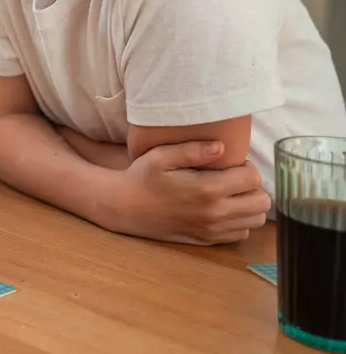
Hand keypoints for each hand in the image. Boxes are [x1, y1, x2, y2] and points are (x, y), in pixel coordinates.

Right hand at [110, 141, 270, 243]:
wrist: (125, 207)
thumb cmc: (142, 177)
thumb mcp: (162, 156)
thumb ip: (193, 150)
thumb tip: (222, 146)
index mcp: (207, 189)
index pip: (253, 179)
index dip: (247, 167)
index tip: (232, 164)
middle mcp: (215, 213)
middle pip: (262, 202)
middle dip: (253, 187)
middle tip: (234, 179)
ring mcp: (212, 229)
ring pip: (256, 220)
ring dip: (249, 205)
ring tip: (231, 194)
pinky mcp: (207, 240)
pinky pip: (240, 234)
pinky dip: (239, 221)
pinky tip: (222, 209)